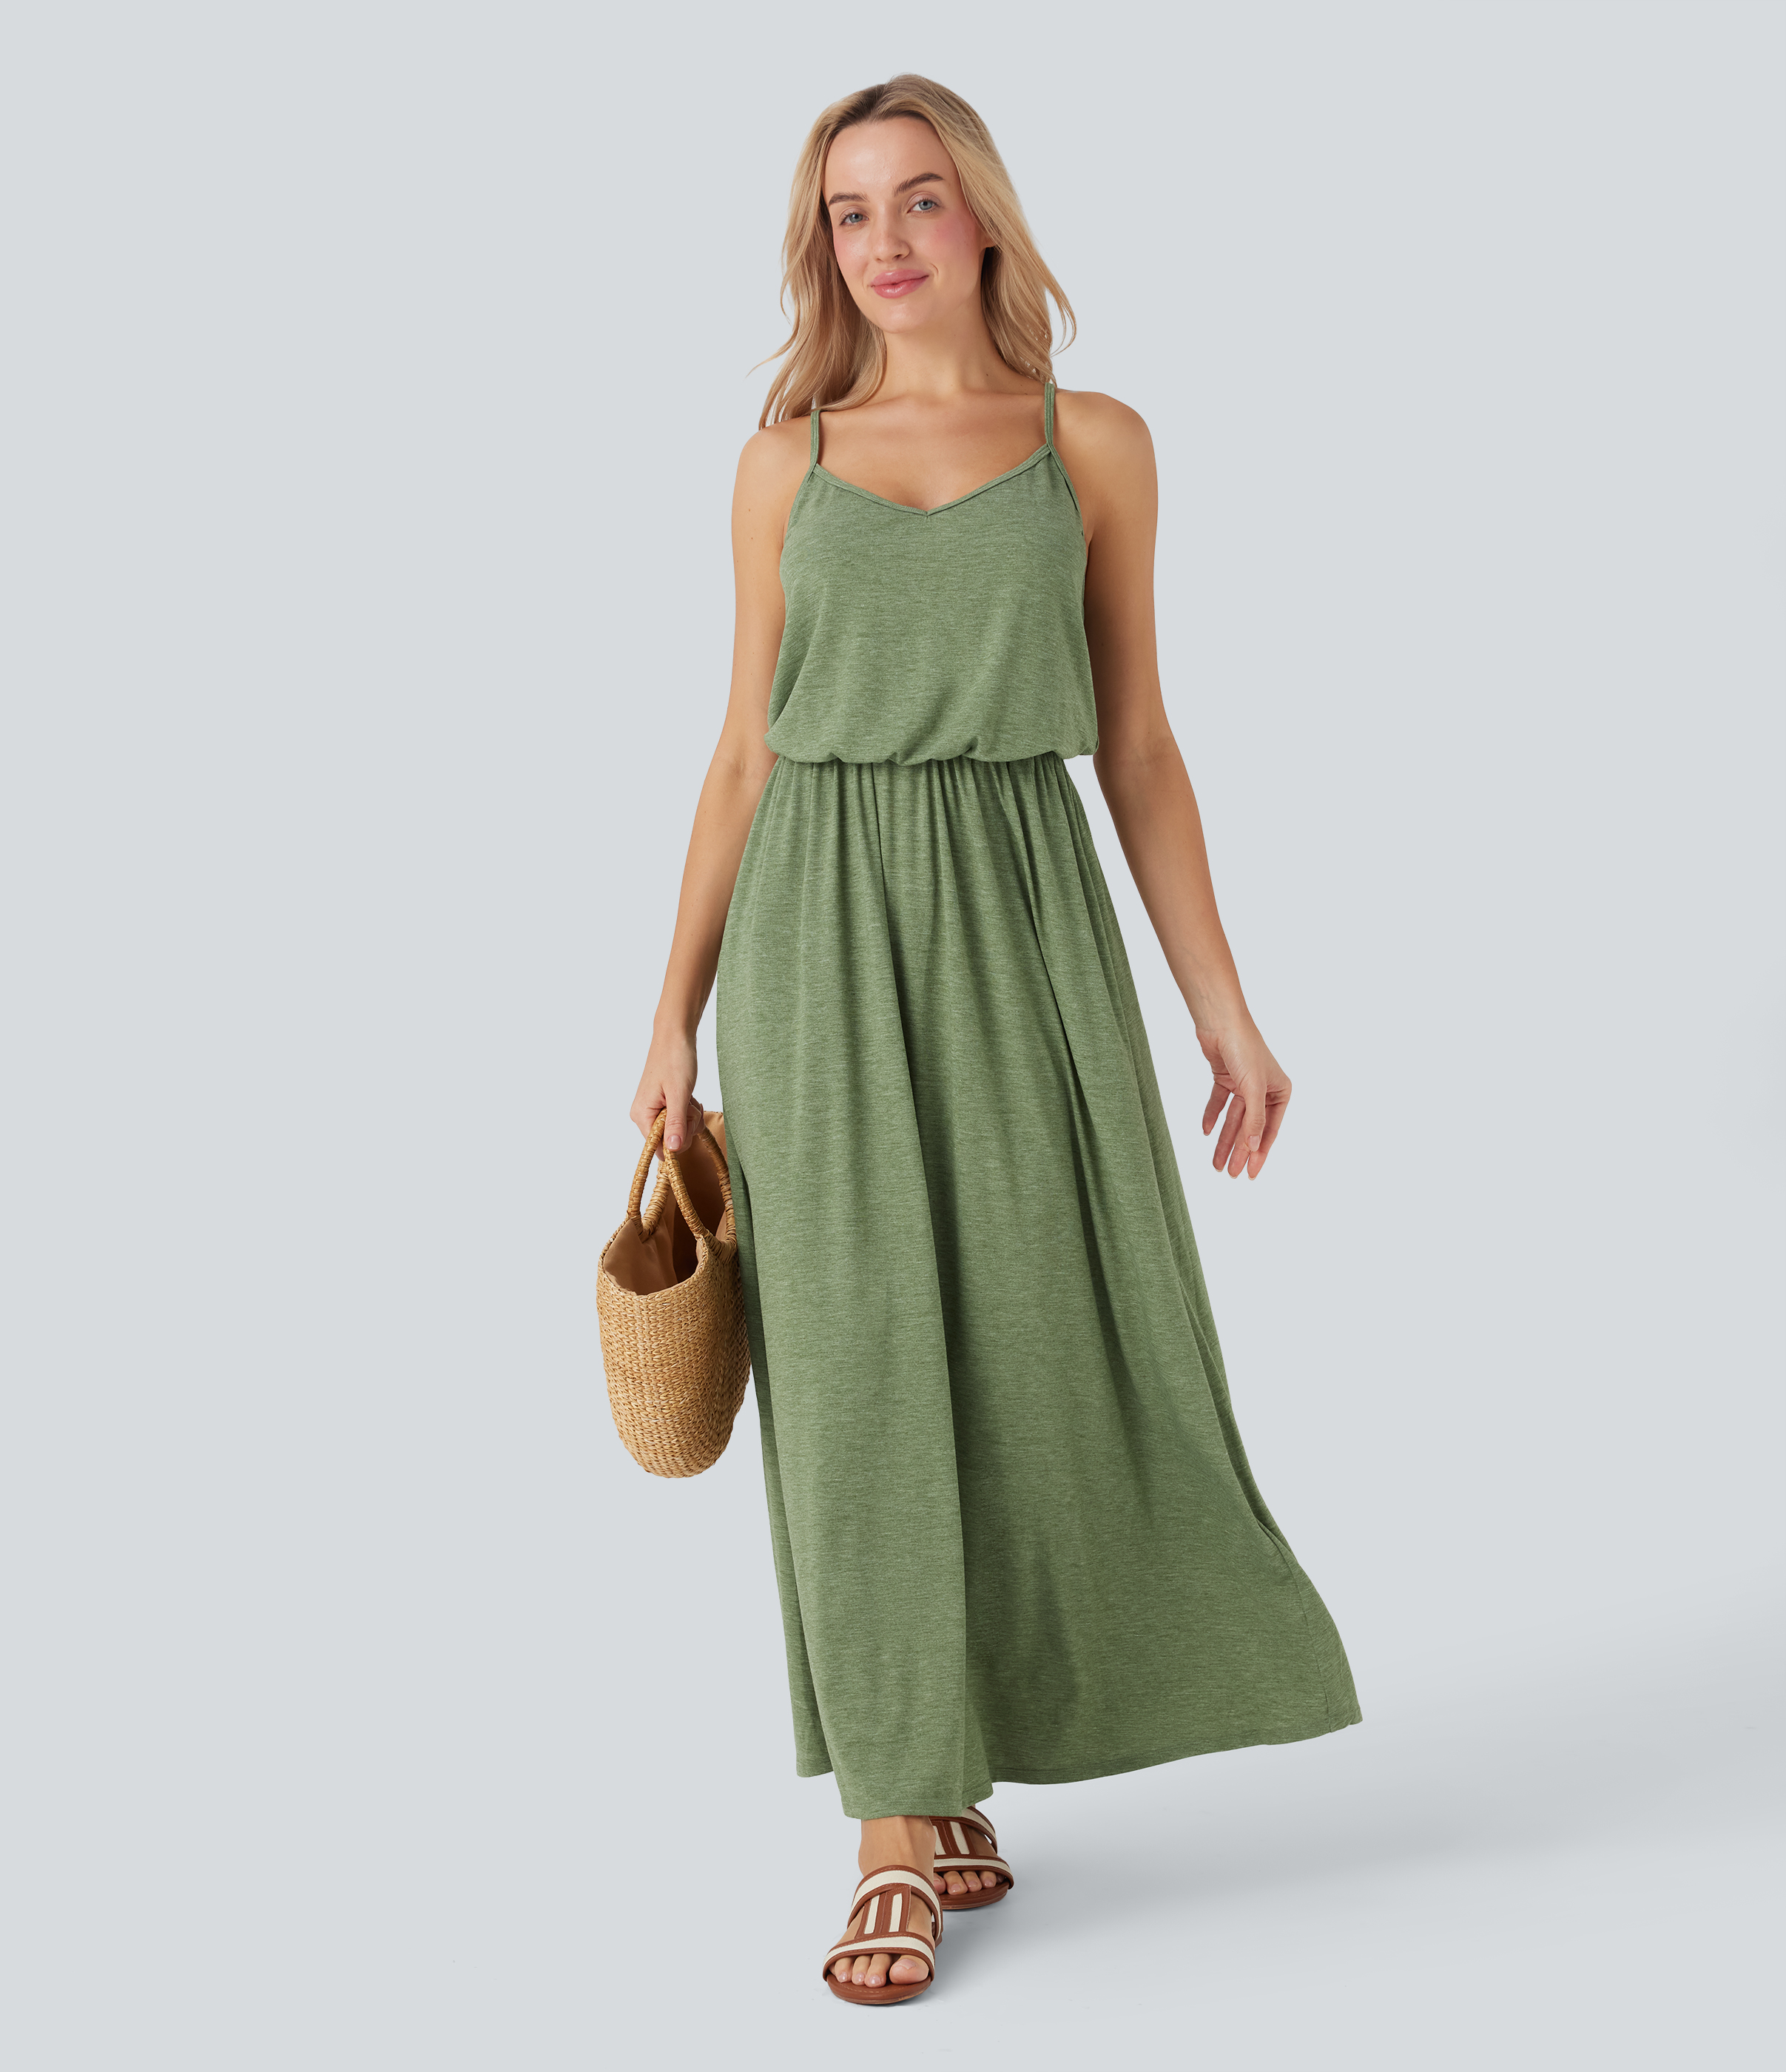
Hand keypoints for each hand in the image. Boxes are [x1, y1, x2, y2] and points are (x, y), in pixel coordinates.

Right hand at [630, 1024, 705, 1153]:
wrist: (675, 1036)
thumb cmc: (675, 1059)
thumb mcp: (679, 1094)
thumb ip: (675, 1123)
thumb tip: (672, 1149)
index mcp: (641, 1115)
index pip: (658, 1148)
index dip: (678, 1141)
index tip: (687, 1121)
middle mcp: (642, 1115)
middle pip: (670, 1140)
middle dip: (686, 1125)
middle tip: (689, 1103)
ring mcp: (651, 1110)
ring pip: (677, 1130)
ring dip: (689, 1117)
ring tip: (688, 1097)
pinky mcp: (660, 1105)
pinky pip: (677, 1119)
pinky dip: (687, 1111)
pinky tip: (688, 1096)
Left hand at [1198, 1022, 1290, 1178]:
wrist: (1221, 1022)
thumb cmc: (1245, 1049)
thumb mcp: (1253, 1088)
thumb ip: (1255, 1119)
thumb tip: (1254, 1147)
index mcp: (1280, 1091)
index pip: (1269, 1129)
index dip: (1259, 1153)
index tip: (1250, 1173)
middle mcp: (1264, 1089)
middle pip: (1250, 1127)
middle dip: (1239, 1151)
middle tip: (1231, 1173)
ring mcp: (1244, 1084)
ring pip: (1233, 1119)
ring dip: (1224, 1140)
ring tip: (1216, 1163)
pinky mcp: (1225, 1079)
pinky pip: (1219, 1104)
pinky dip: (1212, 1117)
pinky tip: (1206, 1132)